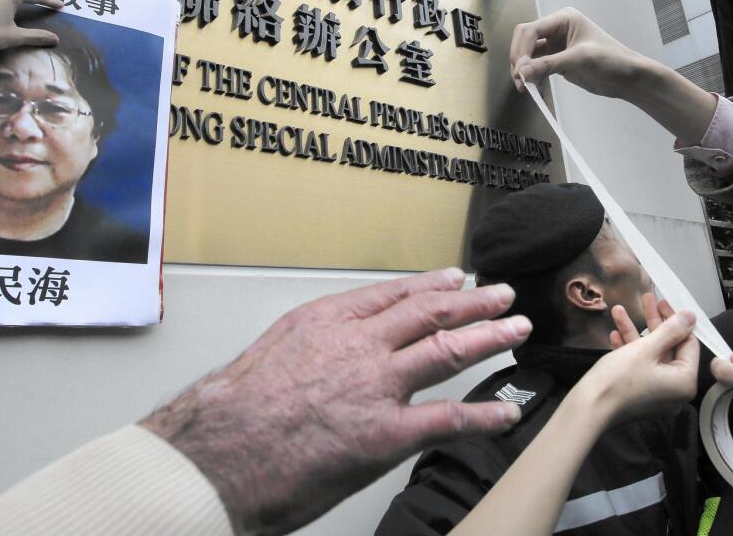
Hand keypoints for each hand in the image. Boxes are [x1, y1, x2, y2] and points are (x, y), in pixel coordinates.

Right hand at [140, 268, 531, 535]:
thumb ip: (308, 347)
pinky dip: (483, 415)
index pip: (392, 295)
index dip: (431, 285)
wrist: (216, 452)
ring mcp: (377, 386)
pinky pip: (448, 418)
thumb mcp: (270, 354)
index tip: (455, 279)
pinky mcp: (387, 433)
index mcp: (328, 322)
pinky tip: (505, 413)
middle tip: (502, 294)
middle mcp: (359, 345)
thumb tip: (323, 354)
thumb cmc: (232, 413)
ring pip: (448, 350)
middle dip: (473, 303)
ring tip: (516, 329)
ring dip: (489, 337)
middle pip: (430, 313)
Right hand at [510, 7, 655, 97]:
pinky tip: (534, 88)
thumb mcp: (580, 59)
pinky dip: (532, 76)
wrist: (627, 78)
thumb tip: (522, 72)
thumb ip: (549, 65)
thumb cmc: (611, 60)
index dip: (521, 49)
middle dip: (520, 60)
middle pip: (525, 41)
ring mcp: (556, 46)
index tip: (521, 70)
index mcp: (563, 19)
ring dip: (524, 70)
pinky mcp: (557, 61)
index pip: (531, 30)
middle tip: (520, 80)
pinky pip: (536, 66)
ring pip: (528, 55)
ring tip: (525, 87)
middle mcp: (557, 30)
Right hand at [572, 294, 698, 427]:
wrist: (588, 409)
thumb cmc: (619, 380)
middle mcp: (675, 391)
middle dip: (653, 322)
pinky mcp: (640, 396)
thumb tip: (691, 316)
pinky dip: (630, 351)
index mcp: (684, 382)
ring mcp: (656, 395)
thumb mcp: (645, 349)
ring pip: (651, 356)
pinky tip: (614, 334)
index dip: (676, 320)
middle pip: (669, 348)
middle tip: (645, 299)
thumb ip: (670, 330)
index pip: (689, 344)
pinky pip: (641, 368)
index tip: (662, 301)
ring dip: (635, 332)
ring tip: (618, 310)